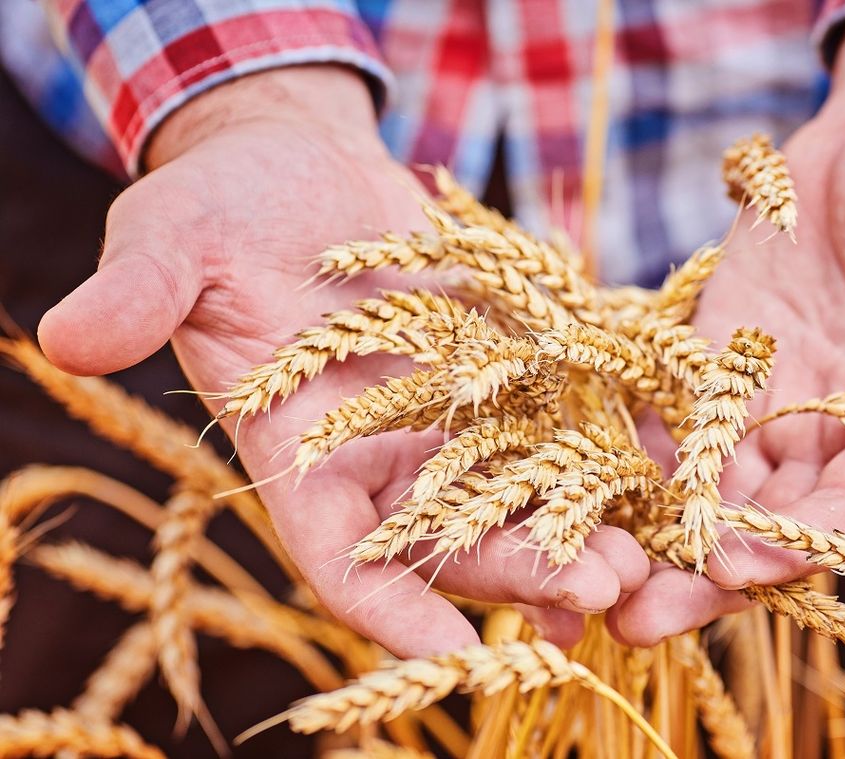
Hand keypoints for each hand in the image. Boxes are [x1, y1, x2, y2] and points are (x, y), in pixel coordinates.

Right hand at [38, 66, 645, 655]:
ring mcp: (450, 414)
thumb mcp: (171, 241)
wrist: (298, 166)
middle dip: (519, 571)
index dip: (389, 608)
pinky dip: (605, 441)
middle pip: (452, 537)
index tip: (448, 653)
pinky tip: (661, 467)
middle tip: (597, 594)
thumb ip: (140, 293)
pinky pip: (558, 414)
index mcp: (298, 454)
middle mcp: (382, 452)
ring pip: (519, 490)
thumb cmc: (220, 208)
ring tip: (647, 553)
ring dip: (580, 525)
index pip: (339, 555)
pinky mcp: (502, 365)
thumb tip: (65, 337)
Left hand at [610, 14, 844, 644]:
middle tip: (635, 621)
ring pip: (709, 483)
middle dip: (706, 571)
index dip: (806, 540)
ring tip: (585, 576)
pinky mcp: (714, 351)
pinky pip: (670, 411)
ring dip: (652, 532)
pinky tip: (569, 487)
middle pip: (769, 519)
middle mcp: (834, 426)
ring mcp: (770, 392)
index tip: (744, 563)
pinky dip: (627, 450)